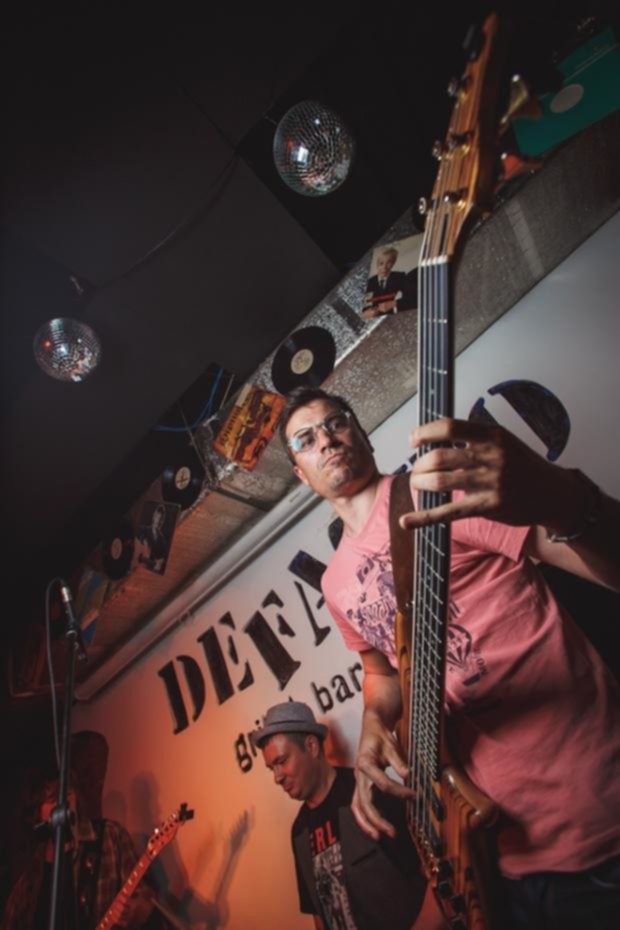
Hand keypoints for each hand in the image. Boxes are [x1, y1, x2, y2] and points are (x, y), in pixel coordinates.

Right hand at [352, 711, 412, 839]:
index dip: (399, 791)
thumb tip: (407, 775)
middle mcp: (359, 775)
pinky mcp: (361, 785)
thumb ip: (398, 761)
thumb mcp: (391, 744)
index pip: (383, 784)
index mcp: (365, 763)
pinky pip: (358, 805)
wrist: (371, 728)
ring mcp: (358, 781)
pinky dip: (364, 818)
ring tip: (380, 836)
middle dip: (377, 820)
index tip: (414, 795)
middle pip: (365, 802)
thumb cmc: (381, 736)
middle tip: (392, 833)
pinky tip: (375, 828)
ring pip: (357, 807)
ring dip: (367, 823)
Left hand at [400, 418, 572, 532]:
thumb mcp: (504, 441)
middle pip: (439, 456)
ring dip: (420, 482)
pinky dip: (424, 517)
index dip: (424, 432)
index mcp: (493, 435)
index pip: (449, 427)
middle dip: (420, 463)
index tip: (413, 439)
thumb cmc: (524, 465)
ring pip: (440, 481)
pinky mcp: (488, 506)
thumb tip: (435, 437)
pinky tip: (406, 521)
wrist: (554, 493)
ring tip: (417, 483)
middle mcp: (491, 456)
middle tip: (416, 468)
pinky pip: (449, 512)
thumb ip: (475, 437)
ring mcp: (490, 482)